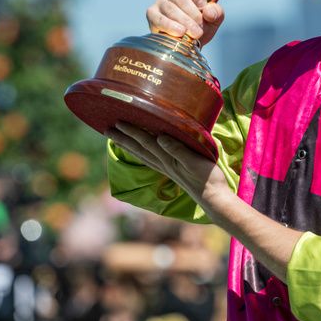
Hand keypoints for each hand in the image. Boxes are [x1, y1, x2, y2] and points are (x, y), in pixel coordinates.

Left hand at [106, 122, 230, 208]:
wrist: (213, 198)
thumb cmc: (207, 179)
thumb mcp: (195, 162)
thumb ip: (177, 150)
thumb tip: (160, 137)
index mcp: (168, 159)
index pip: (146, 142)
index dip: (133, 132)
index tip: (118, 122)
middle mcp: (164, 164)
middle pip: (139, 149)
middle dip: (123, 139)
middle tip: (107, 129)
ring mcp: (167, 168)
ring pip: (143, 155)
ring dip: (128, 146)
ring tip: (116, 139)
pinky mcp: (172, 171)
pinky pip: (151, 160)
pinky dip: (141, 154)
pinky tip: (140, 152)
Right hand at [146, 0, 224, 44]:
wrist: (189, 44)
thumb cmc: (201, 26)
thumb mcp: (214, 19)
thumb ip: (216, 12)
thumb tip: (209, 11)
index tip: (203, 6)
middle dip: (192, 13)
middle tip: (200, 28)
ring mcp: (160, 2)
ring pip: (170, 8)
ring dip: (184, 21)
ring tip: (194, 33)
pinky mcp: (152, 15)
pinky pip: (158, 18)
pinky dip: (169, 26)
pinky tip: (179, 32)